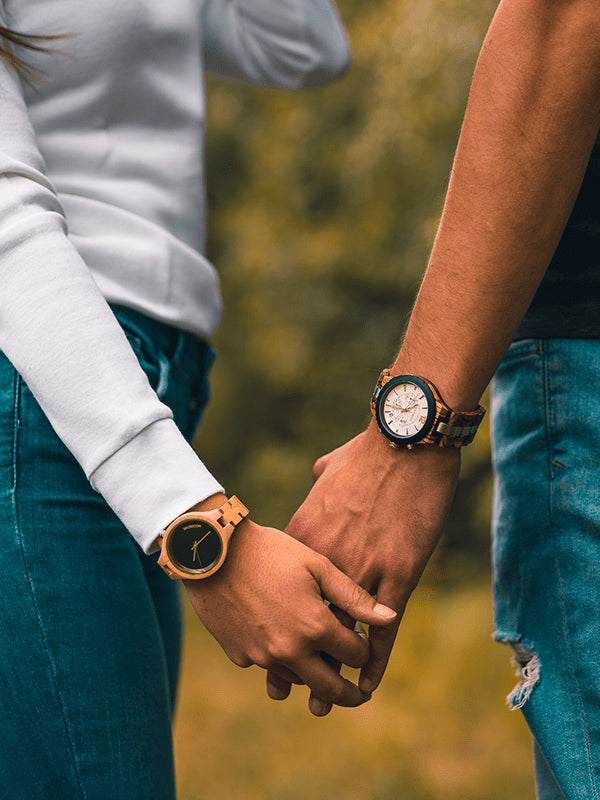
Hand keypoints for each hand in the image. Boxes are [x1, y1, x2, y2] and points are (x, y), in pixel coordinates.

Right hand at [183, 498, 396, 712]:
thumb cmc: (271, 551)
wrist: (213, 553)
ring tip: (320, 666)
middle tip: (358, 695)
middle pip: (329, 688)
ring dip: (312, 677)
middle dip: (348, 694)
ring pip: (297, 681)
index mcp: (315, 628)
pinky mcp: (239, 656)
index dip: (363, 649)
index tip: (361, 641)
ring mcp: (262, 657)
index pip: (355, 656)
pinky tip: (281, 642)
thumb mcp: (317, 566)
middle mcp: (290, 651)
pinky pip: (267, 667)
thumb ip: (354, 597)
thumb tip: (390, 619)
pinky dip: (279, 661)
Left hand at [266, 424, 459, 713]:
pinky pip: (381, 629)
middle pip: (307, 621)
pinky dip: (373, 661)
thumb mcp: (330, 468)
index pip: (287, 593)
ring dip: (333, 671)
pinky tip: (367, 684)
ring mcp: (362, 570)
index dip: (281, 622)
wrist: (404, 443)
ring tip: (326, 703)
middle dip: (297, 659)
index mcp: (307, 537)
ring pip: (342, 633)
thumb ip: (318, 481)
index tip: (275, 642)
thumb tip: (315, 476)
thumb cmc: (368, 452)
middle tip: (289, 691)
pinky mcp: (397, 574)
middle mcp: (327, 561)